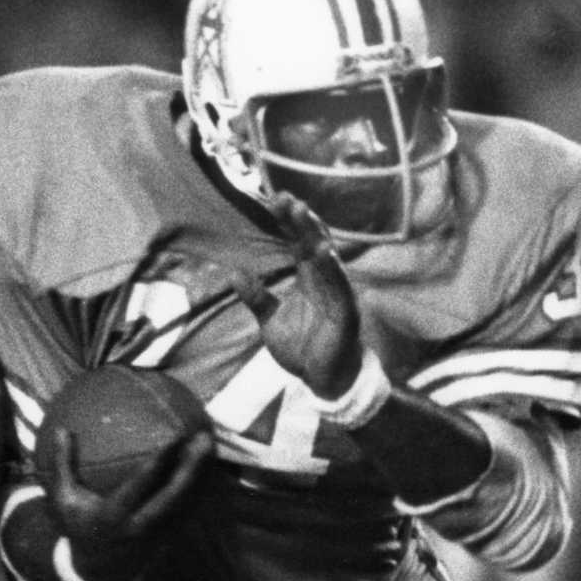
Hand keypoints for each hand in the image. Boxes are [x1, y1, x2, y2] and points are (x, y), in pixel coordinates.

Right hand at [46, 424, 212, 580]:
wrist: (100, 573)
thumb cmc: (80, 527)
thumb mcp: (64, 501)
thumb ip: (62, 466)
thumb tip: (61, 430)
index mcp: (114, 515)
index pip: (140, 486)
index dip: (158, 462)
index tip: (171, 436)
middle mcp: (140, 525)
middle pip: (173, 495)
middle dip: (190, 468)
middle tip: (202, 438)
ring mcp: (158, 533)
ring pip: (187, 503)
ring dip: (202, 475)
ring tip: (211, 445)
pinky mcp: (170, 536)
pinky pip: (190, 510)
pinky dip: (201, 488)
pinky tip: (210, 464)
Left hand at [228, 192, 362, 397]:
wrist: (321, 381)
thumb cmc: (302, 350)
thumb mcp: (270, 321)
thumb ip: (256, 297)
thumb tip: (234, 273)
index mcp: (308, 278)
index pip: (298, 242)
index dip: (288, 222)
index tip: (274, 200)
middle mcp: (325, 281)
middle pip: (313, 241)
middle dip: (301, 220)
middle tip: (286, 198)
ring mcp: (337, 295)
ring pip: (327, 259)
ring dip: (315, 236)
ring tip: (303, 214)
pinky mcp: (345, 313)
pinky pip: (340, 288)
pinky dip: (333, 270)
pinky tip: (324, 253)